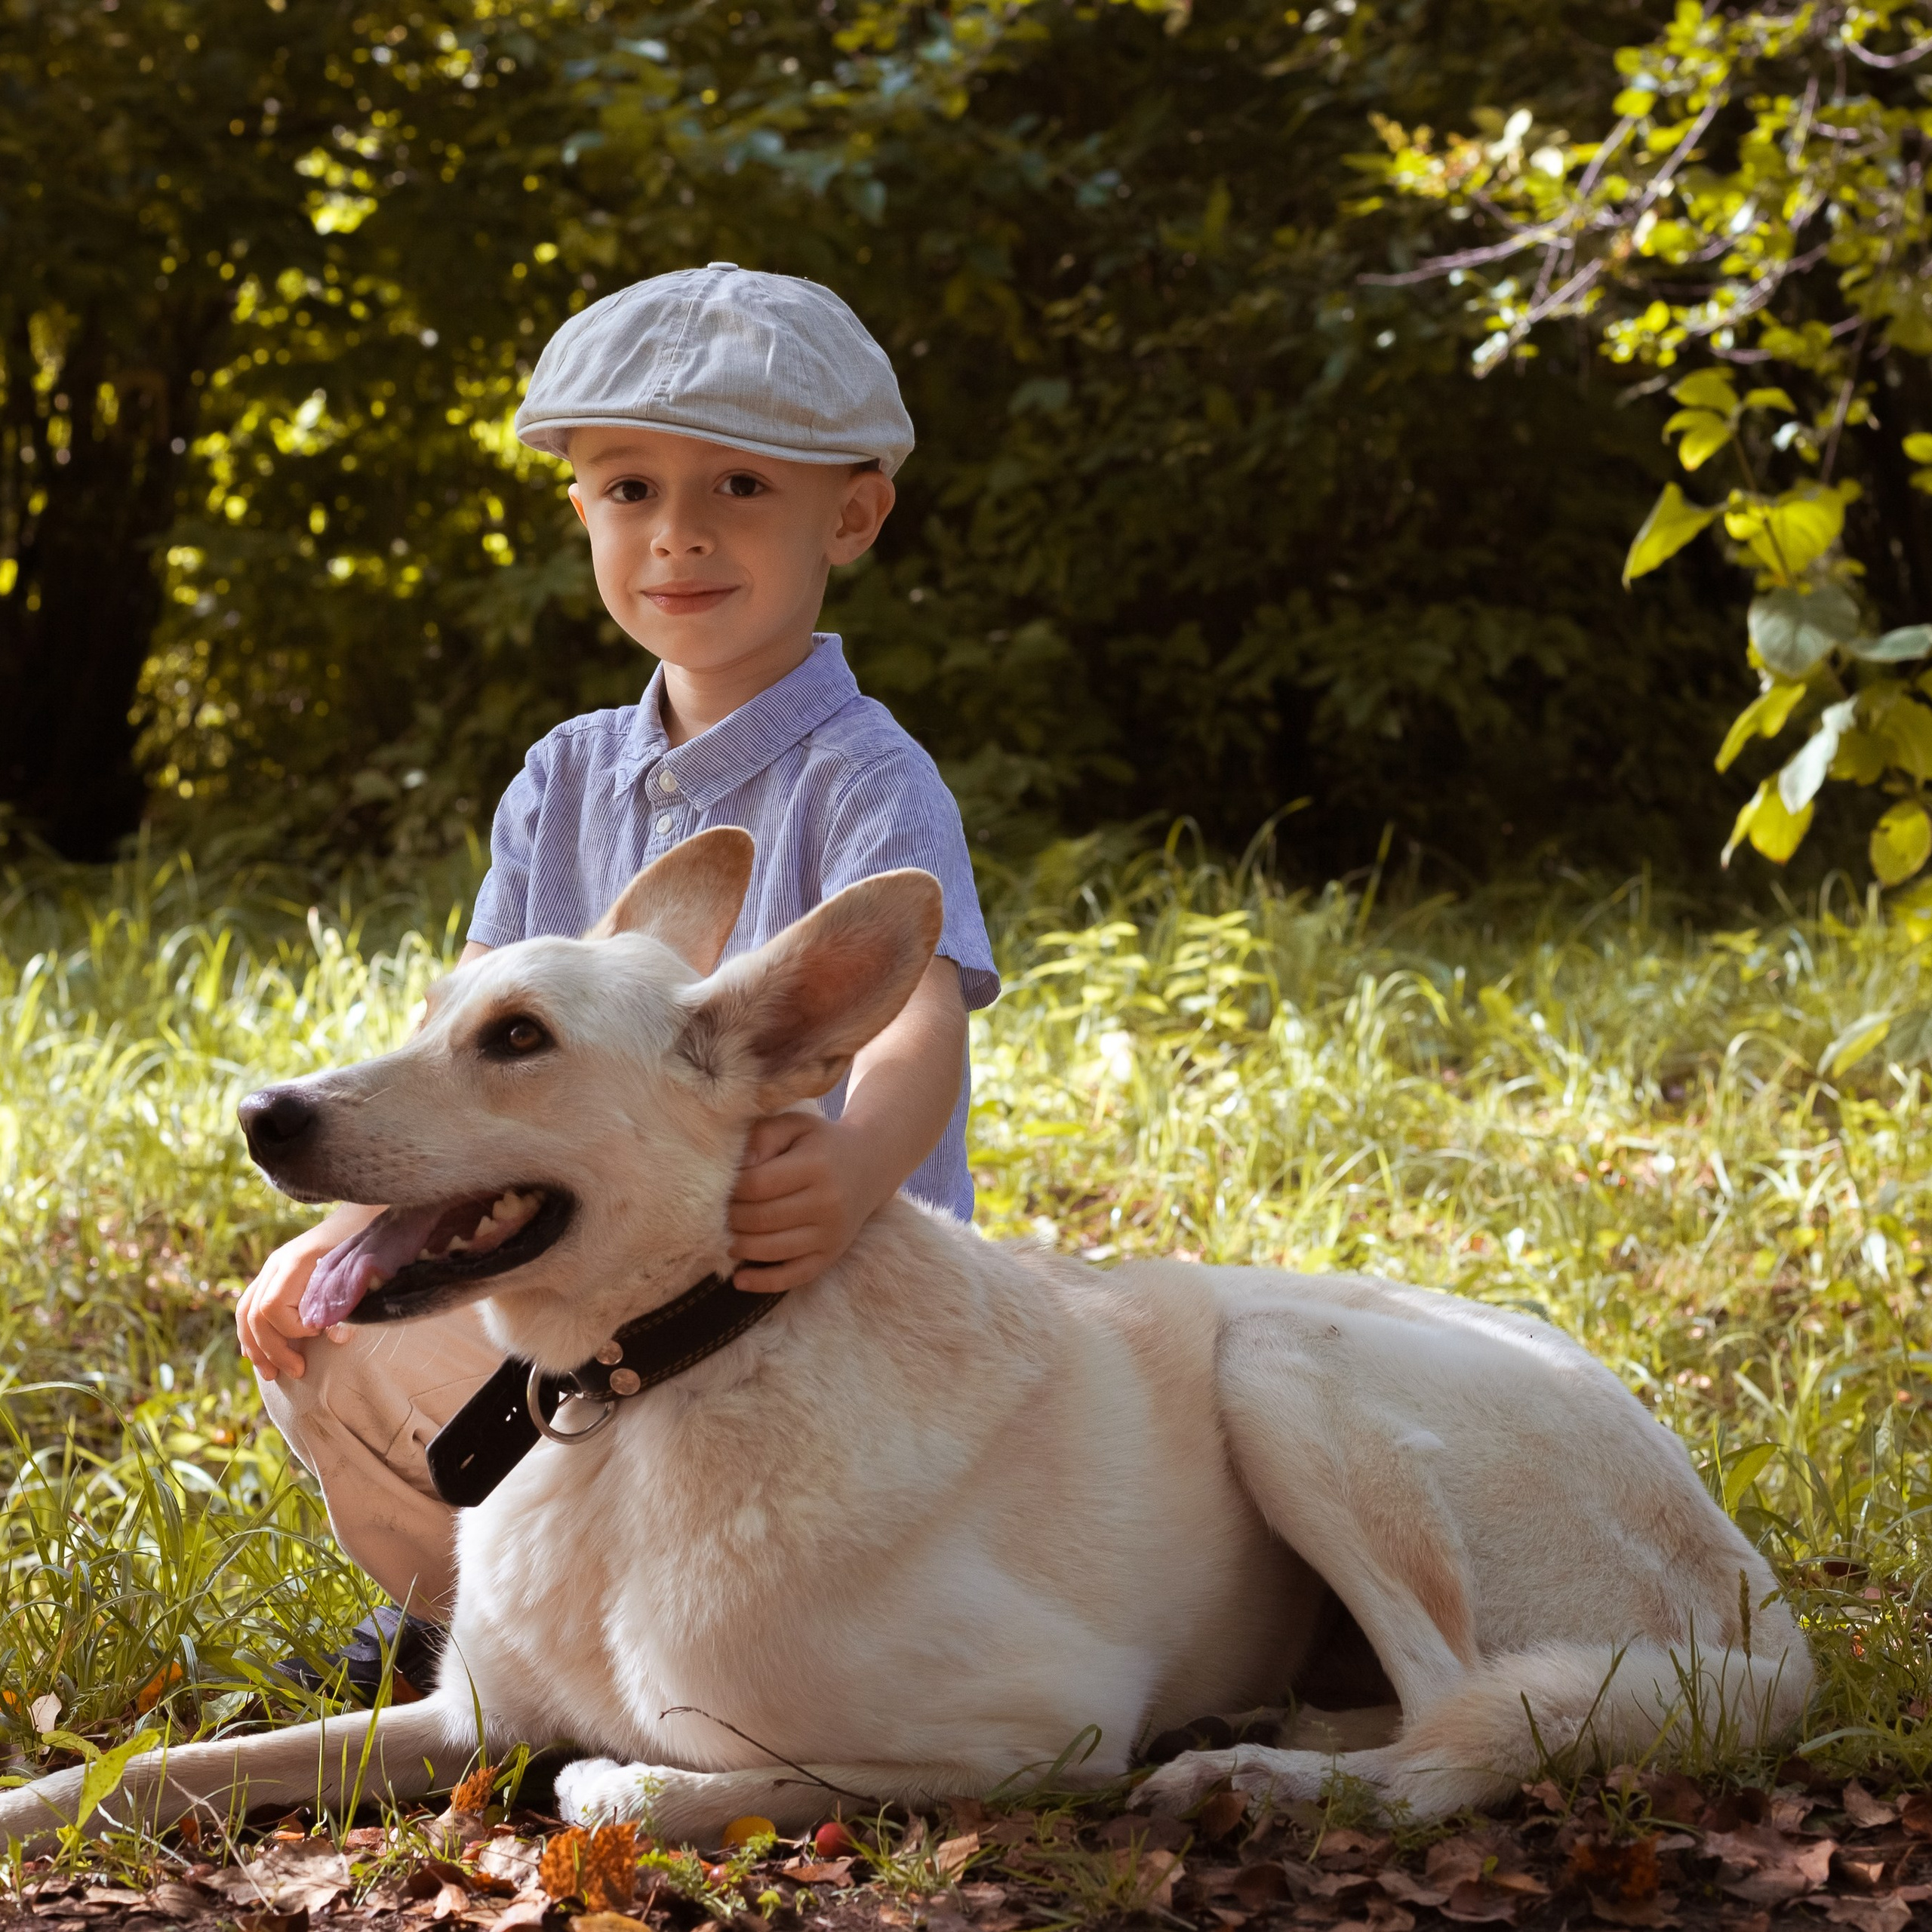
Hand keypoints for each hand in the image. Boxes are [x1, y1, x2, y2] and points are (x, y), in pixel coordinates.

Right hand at [236, 1203, 377, 1380]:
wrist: (361, 1216)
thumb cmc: (364, 1244)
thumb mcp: (360, 1270)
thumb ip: (345, 1302)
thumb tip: (336, 1338)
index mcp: (295, 1261)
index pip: (273, 1307)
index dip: (292, 1329)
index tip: (319, 1333)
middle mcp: (277, 1264)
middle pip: (254, 1314)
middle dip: (272, 1349)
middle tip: (297, 1371)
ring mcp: (272, 1268)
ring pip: (246, 1312)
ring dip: (256, 1346)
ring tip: (272, 1374)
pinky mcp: (274, 1275)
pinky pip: (249, 1306)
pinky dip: (251, 1334)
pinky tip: (256, 1355)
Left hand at [727, 1112, 883, 1293]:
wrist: (870, 1165)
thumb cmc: (820, 1143)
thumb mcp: (796, 1125)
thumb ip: (764, 1136)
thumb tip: (739, 1166)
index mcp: (816, 1165)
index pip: (759, 1184)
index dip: (730, 1189)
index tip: (716, 1187)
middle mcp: (827, 1202)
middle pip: (762, 1218)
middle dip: (730, 1218)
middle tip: (713, 1214)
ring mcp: (831, 1233)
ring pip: (773, 1249)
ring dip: (739, 1247)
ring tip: (723, 1237)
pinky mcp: (832, 1255)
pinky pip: (795, 1275)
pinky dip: (764, 1283)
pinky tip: (740, 1279)